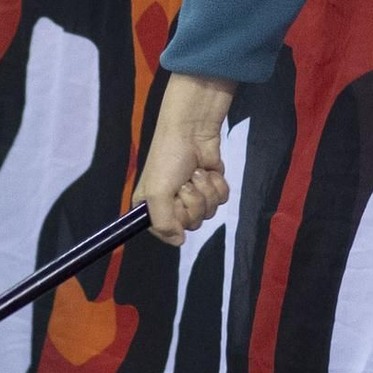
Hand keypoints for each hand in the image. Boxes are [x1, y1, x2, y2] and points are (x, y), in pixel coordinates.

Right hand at [136, 73, 235, 245]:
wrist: (192, 130)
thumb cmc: (168, 159)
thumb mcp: (156, 193)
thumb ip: (162, 223)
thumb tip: (178, 241)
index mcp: (151, 207)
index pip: (168, 232)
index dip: (176, 219)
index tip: (175, 202)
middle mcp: (171, 204)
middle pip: (192, 223)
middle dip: (193, 201)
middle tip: (185, 183)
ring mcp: (193, 196)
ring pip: (209, 212)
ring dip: (205, 190)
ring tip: (195, 172)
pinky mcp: (211, 186)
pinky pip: (221, 200)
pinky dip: (217, 184)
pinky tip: (208, 170)